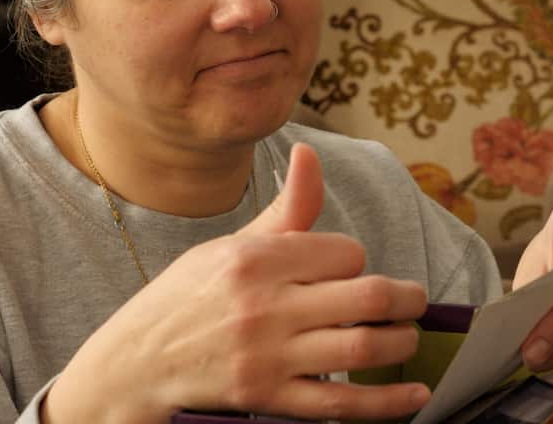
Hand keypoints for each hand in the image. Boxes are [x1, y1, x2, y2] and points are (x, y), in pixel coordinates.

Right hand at [43, 143, 431, 423]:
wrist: (136, 363)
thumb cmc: (187, 298)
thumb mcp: (230, 245)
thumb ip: (285, 211)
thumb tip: (310, 154)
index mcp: (257, 258)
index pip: (345, 253)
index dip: (357, 260)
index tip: (350, 270)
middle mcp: (264, 305)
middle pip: (367, 296)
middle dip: (407, 298)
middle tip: (415, 301)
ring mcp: (268, 355)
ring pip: (363, 346)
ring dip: (402, 342)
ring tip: (408, 337)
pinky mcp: (268, 398)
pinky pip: (342, 403)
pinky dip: (388, 402)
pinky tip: (416, 395)